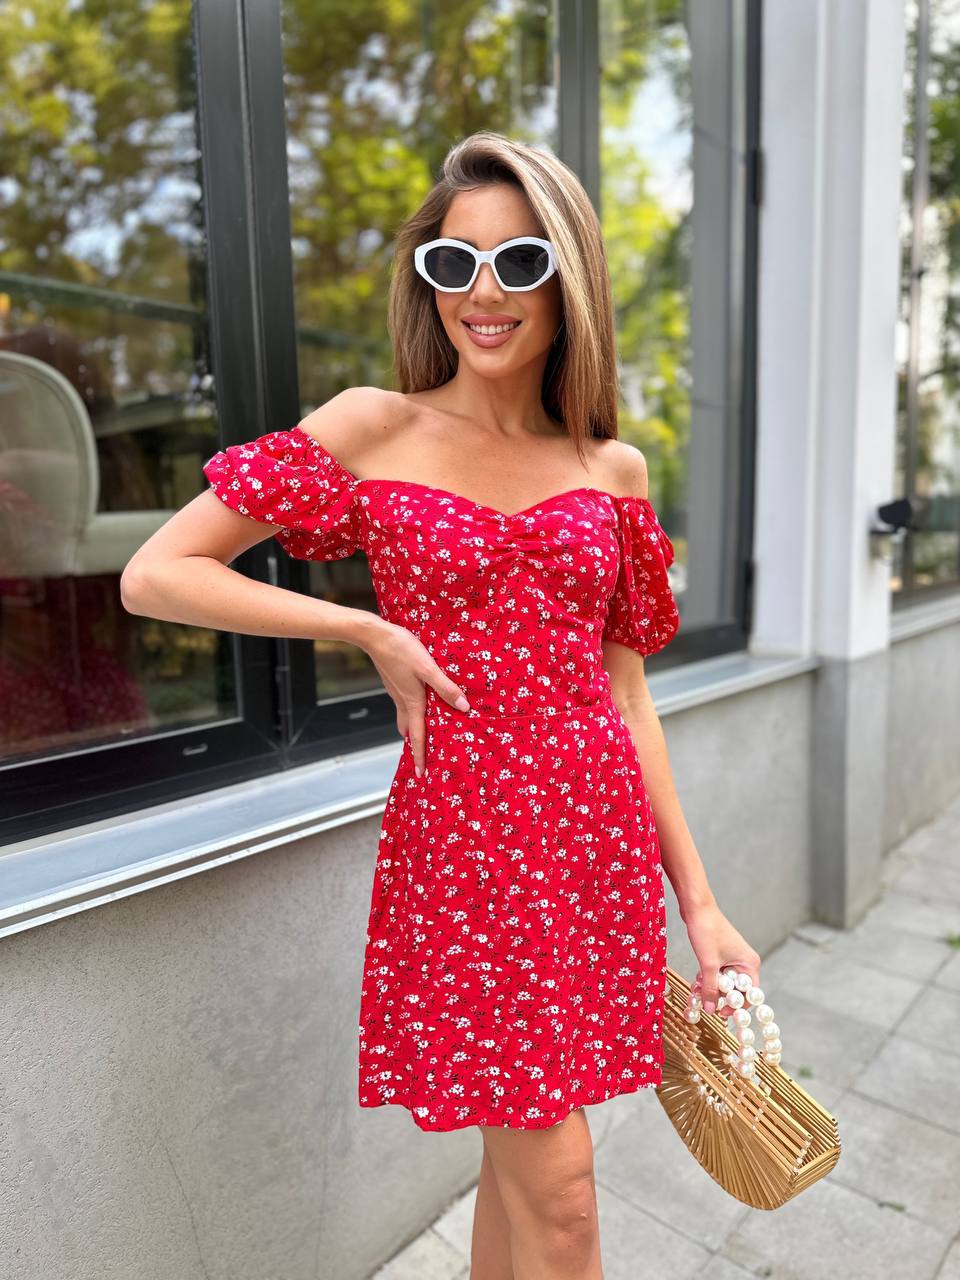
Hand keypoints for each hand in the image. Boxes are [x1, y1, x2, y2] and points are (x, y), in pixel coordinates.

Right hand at [363, 619, 470, 776]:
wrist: (374, 635)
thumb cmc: (401, 649)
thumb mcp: (428, 668)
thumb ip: (446, 688)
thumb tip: (464, 707)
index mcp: (412, 702)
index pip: (417, 736)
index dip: (421, 755)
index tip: (421, 773)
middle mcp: (402, 701)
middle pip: (409, 729)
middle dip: (416, 743)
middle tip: (424, 755)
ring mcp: (396, 691)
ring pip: (405, 715)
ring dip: (413, 726)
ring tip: (424, 730)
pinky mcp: (394, 681)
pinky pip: (404, 702)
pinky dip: (412, 709)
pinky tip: (420, 700)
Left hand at [682, 901, 761, 1016]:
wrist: (696, 908)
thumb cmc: (707, 930)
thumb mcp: (708, 964)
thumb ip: (710, 988)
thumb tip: (710, 1010)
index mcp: (750, 963)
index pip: (750, 994)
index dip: (736, 1005)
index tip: (720, 1013)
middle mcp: (745, 961)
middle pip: (736, 989)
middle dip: (720, 996)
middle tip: (705, 1000)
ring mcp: (733, 958)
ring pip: (724, 982)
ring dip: (711, 987)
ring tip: (698, 988)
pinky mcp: (722, 955)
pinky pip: (718, 974)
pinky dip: (708, 978)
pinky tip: (697, 979)